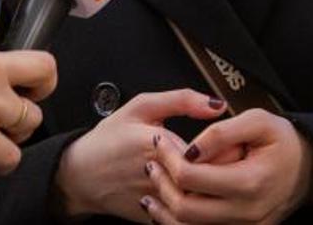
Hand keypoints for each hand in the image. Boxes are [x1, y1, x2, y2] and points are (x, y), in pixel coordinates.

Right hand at [53, 89, 227, 220]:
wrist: (79, 175)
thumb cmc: (109, 139)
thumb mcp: (141, 106)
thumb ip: (181, 100)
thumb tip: (216, 104)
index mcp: (157, 144)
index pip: (208, 150)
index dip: (226, 145)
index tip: (232, 139)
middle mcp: (158, 176)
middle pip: (209, 178)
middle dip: (225, 167)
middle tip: (231, 156)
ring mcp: (156, 202)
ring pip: (201, 201)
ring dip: (214, 188)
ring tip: (218, 174)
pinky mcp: (154, 220)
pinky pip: (186, 217)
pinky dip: (198, 206)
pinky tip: (197, 191)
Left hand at [141, 109, 312, 223]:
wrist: (310, 168)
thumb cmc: (283, 140)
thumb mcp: (258, 120)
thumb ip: (222, 132)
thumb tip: (190, 149)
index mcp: (249, 182)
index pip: (193, 177)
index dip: (169, 158)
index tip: (159, 141)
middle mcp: (246, 212)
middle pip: (186, 209)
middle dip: (163, 184)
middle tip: (151, 162)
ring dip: (166, 208)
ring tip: (152, 185)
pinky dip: (180, 221)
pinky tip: (167, 205)